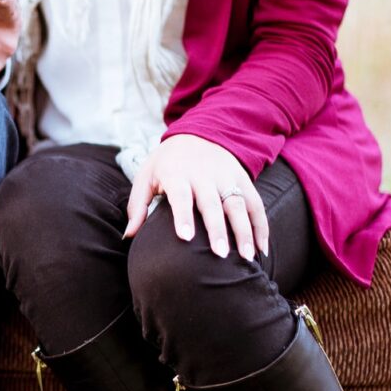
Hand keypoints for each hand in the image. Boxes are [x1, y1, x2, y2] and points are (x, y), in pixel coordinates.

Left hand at [123, 134, 269, 259]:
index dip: (183, 216)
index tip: (186, 238)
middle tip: (219, 255)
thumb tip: (129, 235)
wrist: (199, 133)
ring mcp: (227, 177)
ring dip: (244, 231)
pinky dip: (261, 226)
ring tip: (246, 257)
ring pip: (238, 205)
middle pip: (212, 204)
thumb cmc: (166, 163)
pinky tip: (261, 250)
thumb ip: (137, 206)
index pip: (181, 196)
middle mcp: (204, 175)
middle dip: (217, 230)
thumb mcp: (146, 176)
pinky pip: (256, 204)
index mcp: (177, 174)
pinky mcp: (243, 180)